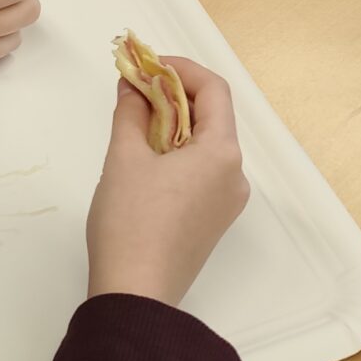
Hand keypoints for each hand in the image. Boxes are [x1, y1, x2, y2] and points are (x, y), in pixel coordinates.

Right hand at [85, 56, 248, 307]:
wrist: (135, 295)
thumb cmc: (131, 222)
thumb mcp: (125, 157)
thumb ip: (131, 112)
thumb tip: (133, 85)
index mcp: (222, 153)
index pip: (214, 90)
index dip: (180, 69)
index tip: (147, 65)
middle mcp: (235, 175)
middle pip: (213, 117)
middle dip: (175, 96)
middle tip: (137, 88)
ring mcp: (227, 202)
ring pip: (207, 145)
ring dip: (176, 124)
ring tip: (136, 120)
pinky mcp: (213, 221)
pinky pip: (203, 171)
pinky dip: (179, 153)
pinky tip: (148, 155)